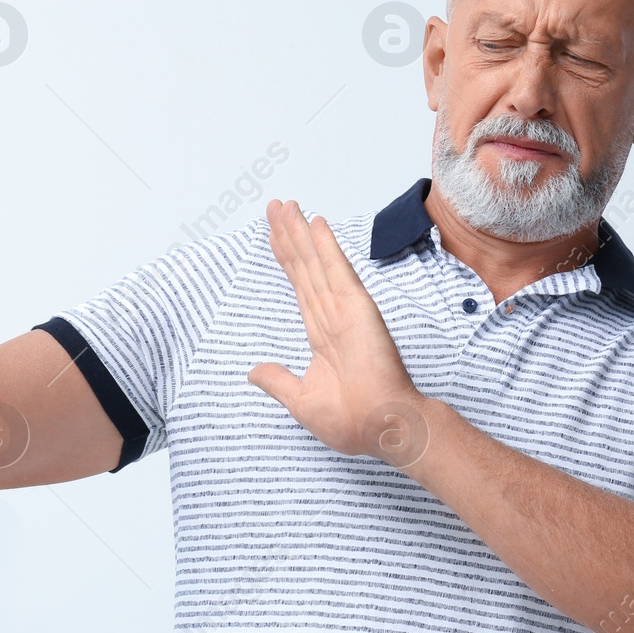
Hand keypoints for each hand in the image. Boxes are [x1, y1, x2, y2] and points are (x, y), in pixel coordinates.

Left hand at [248, 199, 432, 467]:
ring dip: (300, 233)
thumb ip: (278, 381)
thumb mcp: (301, 401)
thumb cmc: (351, 421)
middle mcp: (332, 315)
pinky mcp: (357, 308)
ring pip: (316, 262)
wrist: (380, 426)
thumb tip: (253, 371)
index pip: (300, 287)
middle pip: (304, 267)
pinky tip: (316, 224)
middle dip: (288, 236)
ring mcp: (345, 308)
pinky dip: (326, 246)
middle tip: (274, 206)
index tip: (274, 235)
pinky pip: (337, 271)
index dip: (286, 259)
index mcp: (322, 335)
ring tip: (286, 205)